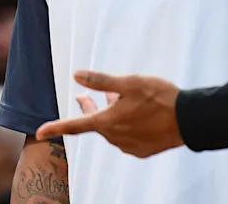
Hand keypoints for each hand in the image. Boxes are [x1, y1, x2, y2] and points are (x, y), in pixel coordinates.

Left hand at [35, 70, 183, 157]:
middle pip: (96, 123)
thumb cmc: (159, 97)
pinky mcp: (143, 150)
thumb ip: (102, 81)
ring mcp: (129, 146)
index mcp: (108, 122)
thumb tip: (77, 75)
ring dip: (112, 115)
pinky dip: (127, 125)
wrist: (188, 120)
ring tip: (119, 99)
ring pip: (113, 129)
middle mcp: (115, 137)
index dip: (56, 126)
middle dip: (89, 109)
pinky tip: (137, 114)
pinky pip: (128, 137)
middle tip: (84, 98)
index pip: (75, 125)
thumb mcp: (130, 83)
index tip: (39, 132)